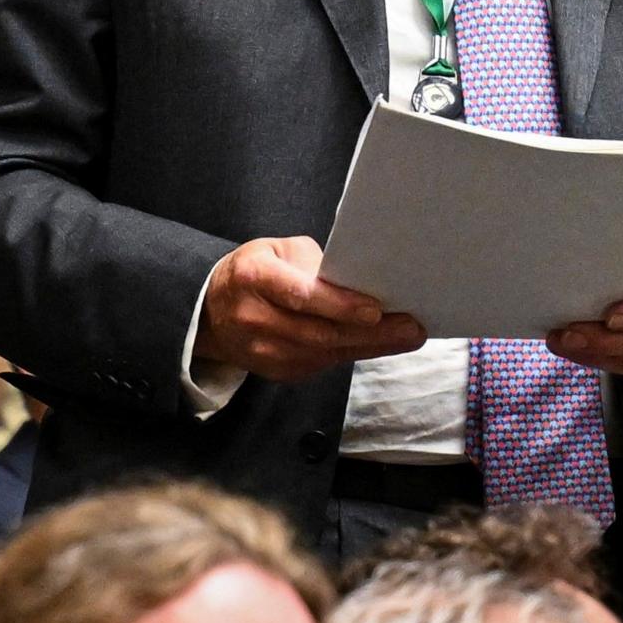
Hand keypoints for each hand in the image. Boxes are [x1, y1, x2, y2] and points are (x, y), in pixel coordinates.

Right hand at [192, 237, 425, 382]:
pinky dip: (351, 353)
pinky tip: (377, 344)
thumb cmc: (254, 272)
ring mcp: (262, 350)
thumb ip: (314, 265)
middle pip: (319, 332)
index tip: (375, 310)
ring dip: (369, 347)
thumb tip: (360, 283)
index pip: (300, 295)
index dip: (339, 305)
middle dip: (371, 333)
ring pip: (324, 353)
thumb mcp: (277, 251)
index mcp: (253, 277)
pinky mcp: (275, 371)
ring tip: (405, 336)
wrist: (211, 311)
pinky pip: (320, 364)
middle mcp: (254, 318)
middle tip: (410, 328)